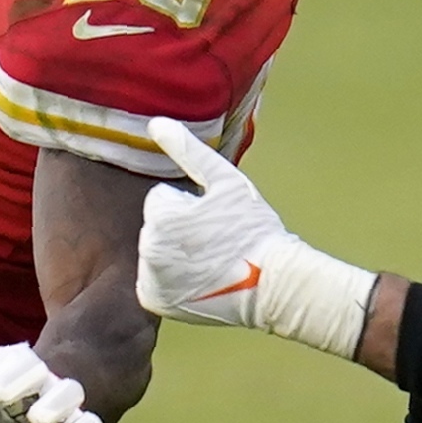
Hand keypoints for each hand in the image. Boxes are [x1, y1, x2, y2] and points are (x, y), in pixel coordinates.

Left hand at [0, 343, 100, 422]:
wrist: (52, 393)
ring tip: (40, 418)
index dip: (6, 374)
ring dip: (56, 406)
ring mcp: (68, 401)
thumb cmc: (0, 389)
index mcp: (18, 366)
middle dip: (24, 384)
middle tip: (1, 398)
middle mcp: (44, 379)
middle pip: (38, 374)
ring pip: (68, 395)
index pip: (15, 362)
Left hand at [134, 118, 376, 357]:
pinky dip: (168, 281)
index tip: (213, 220)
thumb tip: (155, 121)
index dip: (189, 206)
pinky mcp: (155, 301)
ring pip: (154, 251)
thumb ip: (187, 149)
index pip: (161, 199)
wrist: (273, 284)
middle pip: (155, 226)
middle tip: (214, 241)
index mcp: (162, 217)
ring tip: (209, 261)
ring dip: (174, 252)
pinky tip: (196, 281)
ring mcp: (151, 278)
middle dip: (179, 229)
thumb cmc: (253, 229)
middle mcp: (149, 249)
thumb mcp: (226, 180)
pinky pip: (152, 280)